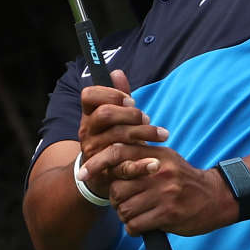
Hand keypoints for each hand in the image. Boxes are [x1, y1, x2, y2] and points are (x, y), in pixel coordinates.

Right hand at [76, 69, 167, 199]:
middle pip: (105, 114)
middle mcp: (87, 132)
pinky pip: (123, 167)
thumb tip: (117, 72)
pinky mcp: (106, 172)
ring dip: (143, 134)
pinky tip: (155, 161)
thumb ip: (116, 97)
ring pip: (116, 139)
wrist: (98, 176)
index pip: (89, 95)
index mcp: (88, 115)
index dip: (110, 93)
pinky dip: (141, 165)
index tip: (130, 99)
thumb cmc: (111, 140)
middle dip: (130, 114)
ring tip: (162, 135)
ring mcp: (95, 152)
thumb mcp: (112, 118)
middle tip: (147, 118)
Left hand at [94, 144, 238, 236]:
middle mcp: (158, 171)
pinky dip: (134, 229)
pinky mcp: (169, 213)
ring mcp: (164, 192)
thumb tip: (108, 156)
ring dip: (125, 216)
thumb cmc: (184, 180)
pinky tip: (142, 226)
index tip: (82, 175)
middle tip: (125, 204)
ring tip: (135, 216)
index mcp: (155, 154)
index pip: (116, 153)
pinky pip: (136, 225)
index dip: (96, 164)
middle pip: (117, 187)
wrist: (216, 197)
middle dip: (116, 200)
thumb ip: (140, 155)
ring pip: (124, 209)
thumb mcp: (166, 159)